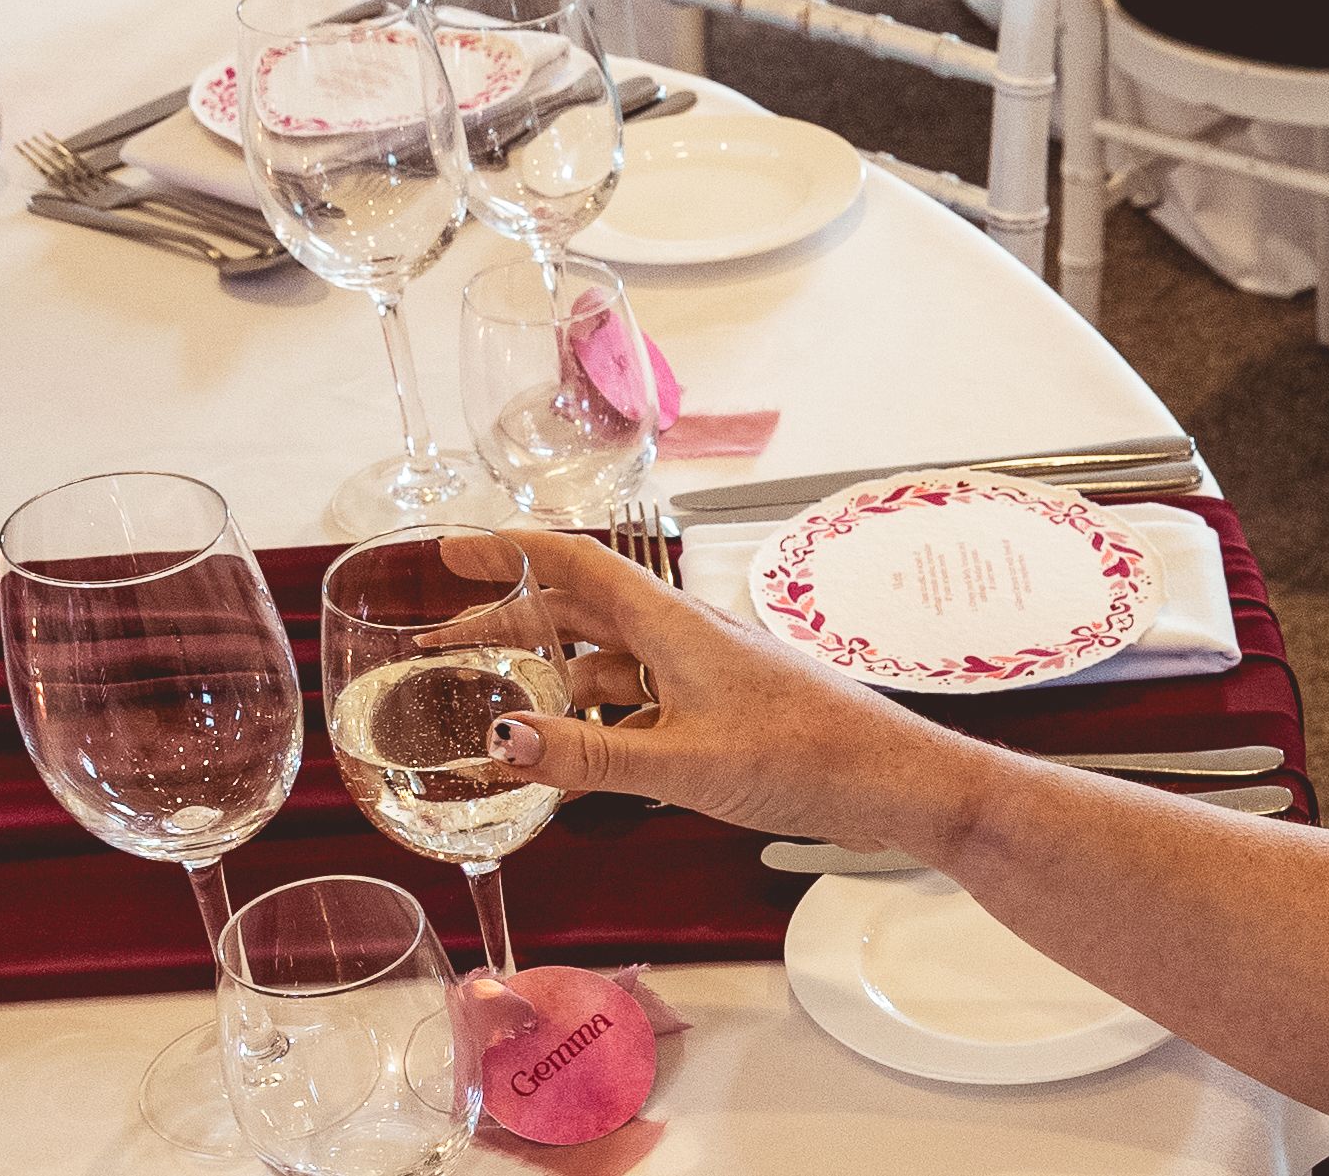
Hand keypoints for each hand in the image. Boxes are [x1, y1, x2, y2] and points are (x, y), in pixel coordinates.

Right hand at [443, 525, 967, 851]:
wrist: (885, 777)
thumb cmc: (800, 755)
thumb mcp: (681, 763)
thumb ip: (590, 755)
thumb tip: (500, 742)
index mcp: (674, 625)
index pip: (578, 565)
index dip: (513, 552)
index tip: (455, 552)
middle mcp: (685, 637)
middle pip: (582, 612)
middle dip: (511, 620)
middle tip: (444, 640)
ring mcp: (704, 673)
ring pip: (608, 661)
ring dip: (548, 677)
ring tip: (488, 705)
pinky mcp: (720, 711)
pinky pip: (638, 702)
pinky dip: (595, 720)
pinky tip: (568, 755)